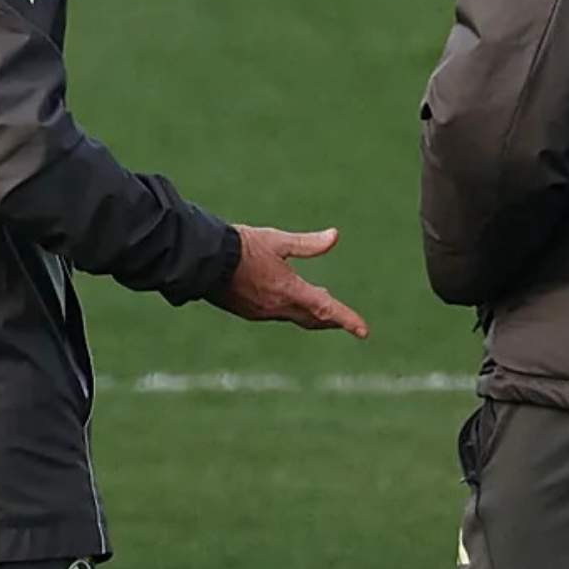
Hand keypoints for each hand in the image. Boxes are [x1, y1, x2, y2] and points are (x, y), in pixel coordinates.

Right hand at [208, 226, 369, 338]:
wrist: (204, 261)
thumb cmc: (242, 247)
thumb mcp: (278, 241)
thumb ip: (308, 244)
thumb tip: (335, 236)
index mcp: (289, 291)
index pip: (326, 310)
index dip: (347, 320)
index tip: (364, 331)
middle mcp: (278, 307)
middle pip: (313, 319)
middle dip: (330, 319)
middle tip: (345, 320)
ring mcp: (262, 312)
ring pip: (294, 316)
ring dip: (310, 312)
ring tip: (322, 302)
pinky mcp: (249, 311)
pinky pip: (277, 314)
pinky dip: (291, 309)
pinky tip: (288, 298)